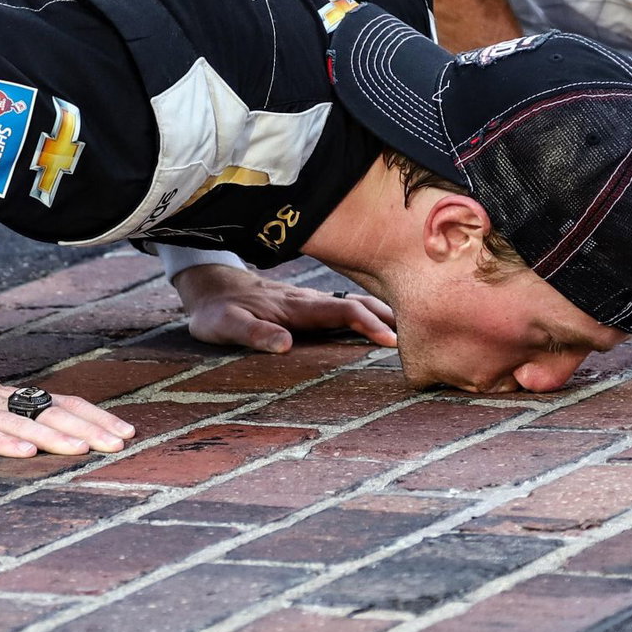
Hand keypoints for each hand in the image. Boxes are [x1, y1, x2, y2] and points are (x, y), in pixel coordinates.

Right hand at [0, 367, 134, 457]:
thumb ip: (20, 415)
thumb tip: (59, 426)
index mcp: (14, 397)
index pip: (64, 403)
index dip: (96, 416)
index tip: (126, 431)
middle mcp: (3, 401)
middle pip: (53, 412)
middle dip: (90, 428)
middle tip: (120, 442)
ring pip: (23, 424)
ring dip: (56, 437)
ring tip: (83, 449)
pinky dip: (6, 444)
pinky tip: (26, 454)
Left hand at [172, 263, 395, 353]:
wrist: (208, 285)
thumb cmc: (215, 310)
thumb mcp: (224, 325)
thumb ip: (253, 333)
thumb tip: (285, 346)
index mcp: (295, 307)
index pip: (342, 311)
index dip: (369, 324)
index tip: (392, 340)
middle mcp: (308, 301)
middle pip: (358, 303)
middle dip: (390, 316)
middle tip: (423, 335)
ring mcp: (309, 301)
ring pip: (354, 303)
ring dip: (383, 313)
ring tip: (412, 331)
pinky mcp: (306, 305)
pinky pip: (344, 307)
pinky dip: (367, 313)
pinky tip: (380, 323)